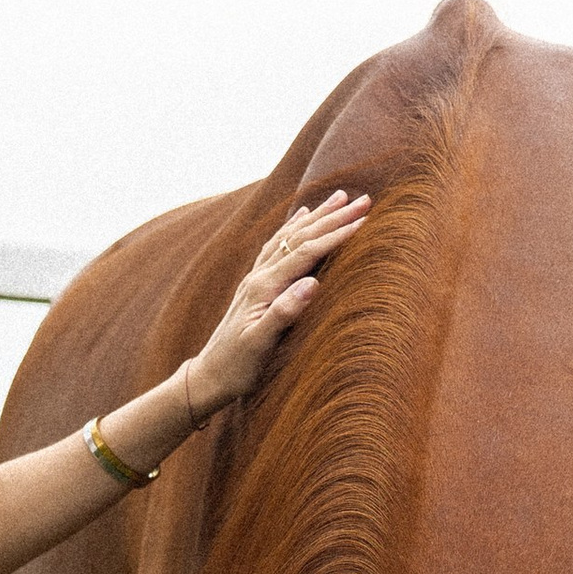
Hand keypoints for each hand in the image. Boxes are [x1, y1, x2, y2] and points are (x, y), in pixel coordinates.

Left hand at [185, 188, 371, 411]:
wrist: (208, 376)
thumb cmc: (236, 367)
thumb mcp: (260, 345)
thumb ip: (284, 313)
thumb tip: (312, 283)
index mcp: (264, 287)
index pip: (306, 253)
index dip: (335, 236)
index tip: (364, 221)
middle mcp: (259, 276)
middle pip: (300, 237)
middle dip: (333, 217)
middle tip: (364, 200)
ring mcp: (256, 278)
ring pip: (289, 236)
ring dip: (317, 216)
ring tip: (340, 197)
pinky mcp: (256, 285)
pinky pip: (276, 245)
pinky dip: (292, 227)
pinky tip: (301, 217)